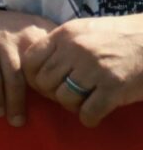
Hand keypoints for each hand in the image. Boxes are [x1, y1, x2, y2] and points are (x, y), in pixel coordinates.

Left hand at [24, 14, 142, 125]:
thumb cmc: (120, 36)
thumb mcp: (85, 30)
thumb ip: (61, 45)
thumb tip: (36, 66)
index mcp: (65, 34)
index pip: (29, 61)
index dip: (34, 78)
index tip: (47, 85)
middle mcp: (76, 50)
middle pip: (44, 82)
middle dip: (53, 94)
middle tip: (69, 96)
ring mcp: (95, 69)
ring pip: (64, 99)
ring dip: (72, 106)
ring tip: (84, 103)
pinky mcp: (114, 88)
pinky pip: (88, 113)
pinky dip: (89, 118)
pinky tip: (96, 114)